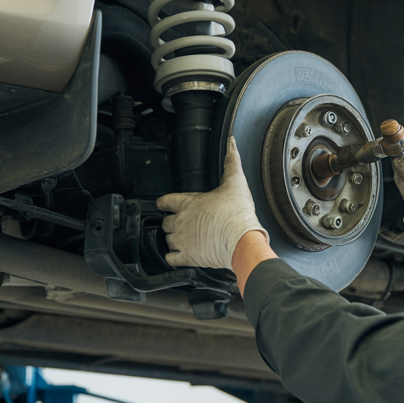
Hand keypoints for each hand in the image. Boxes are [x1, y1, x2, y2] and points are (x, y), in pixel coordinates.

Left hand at [157, 137, 268, 269]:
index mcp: (189, 202)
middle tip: (178, 223)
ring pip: (167, 240)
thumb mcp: (235, 182)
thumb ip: (231, 162)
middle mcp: (181, 221)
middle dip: (170, 222)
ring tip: (180, 240)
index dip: (163, 202)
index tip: (162, 203)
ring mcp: (183, 240)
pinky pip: (170, 259)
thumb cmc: (237, 213)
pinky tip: (177, 256)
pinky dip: (172, 258)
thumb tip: (232, 143)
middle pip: (165, 222)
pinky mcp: (188, 257)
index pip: (167, 200)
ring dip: (172, 239)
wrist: (241, 239)